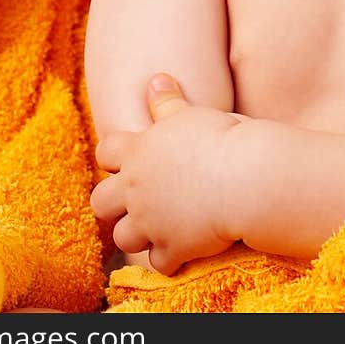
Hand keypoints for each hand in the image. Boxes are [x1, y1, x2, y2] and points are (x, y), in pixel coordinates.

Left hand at [90, 73, 243, 274]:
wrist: (244, 178)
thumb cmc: (221, 139)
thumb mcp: (191, 115)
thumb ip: (167, 102)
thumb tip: (155, 79)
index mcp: (138, 152)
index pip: (104, 152)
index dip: (113, 157)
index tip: (128, 160)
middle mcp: (136, 189)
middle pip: (100, 203)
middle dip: (113, 204)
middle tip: (136, 200)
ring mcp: (151, 222)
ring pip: (122, 239)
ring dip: (137, 236)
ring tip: (157, 228)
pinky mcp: (172, 248)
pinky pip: (158, 264)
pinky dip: (168, 259)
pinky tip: (182, 249)